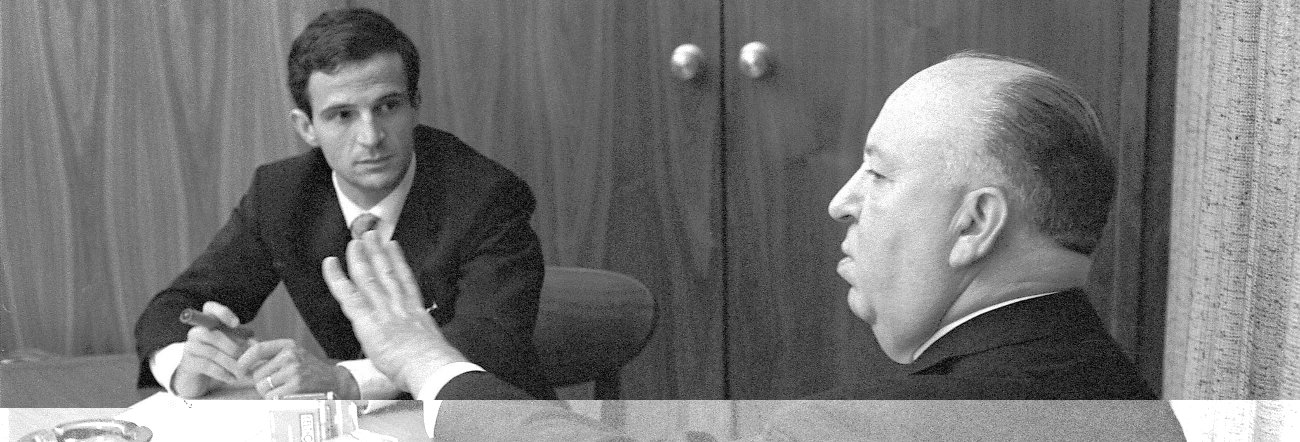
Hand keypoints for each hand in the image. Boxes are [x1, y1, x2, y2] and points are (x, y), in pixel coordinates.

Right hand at [172, 301, 248, 397]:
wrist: (198, 378)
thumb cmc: (220, 357)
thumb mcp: (234, 346)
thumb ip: (246, 342)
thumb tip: (256, 344)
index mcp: (208, 322)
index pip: (210, 307)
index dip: (222, 313)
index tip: (236, 324)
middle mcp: (196, 332)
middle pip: (214, 335)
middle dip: (234, 349)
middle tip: (246, 360)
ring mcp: (190, 347)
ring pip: (212, 353)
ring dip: (231, 364)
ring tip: (243, 373)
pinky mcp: (188, 363)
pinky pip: (207, 366)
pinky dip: (223, 373)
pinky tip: (233, 378)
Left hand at [237, 339, 358, 398]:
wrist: (334, 380)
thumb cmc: (310, 369)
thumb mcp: (294, 354)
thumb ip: (272, 356)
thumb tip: (244, 361)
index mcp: (288, 345)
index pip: (258, 349)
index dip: (244, 361)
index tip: (239, 371)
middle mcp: (290, 355)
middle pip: (257, 374)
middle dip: (261, 383)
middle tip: (274, 385)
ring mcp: (294, 370)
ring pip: (263, 387)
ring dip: (268, 393)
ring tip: (282, 390)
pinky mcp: (296, 385)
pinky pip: (272, 396)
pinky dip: (276, 399)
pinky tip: (287, 395)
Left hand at [321, 230, 467, 392]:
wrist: (429, 365)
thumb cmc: (433, 365)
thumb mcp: (434, 349)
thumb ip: (424, 342)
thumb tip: (426, 348)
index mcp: (416, 313)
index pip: (405, 281)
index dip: (399, 261)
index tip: (393, 247)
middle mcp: (399, 306)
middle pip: (386, 272)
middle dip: (377, 252)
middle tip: (371, 236)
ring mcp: (382, 311)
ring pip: (368, 278)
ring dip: (360, 257)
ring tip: (355, 241)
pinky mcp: (367, 320)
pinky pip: (347, 295)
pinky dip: (337, 278)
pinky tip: (331, 264)